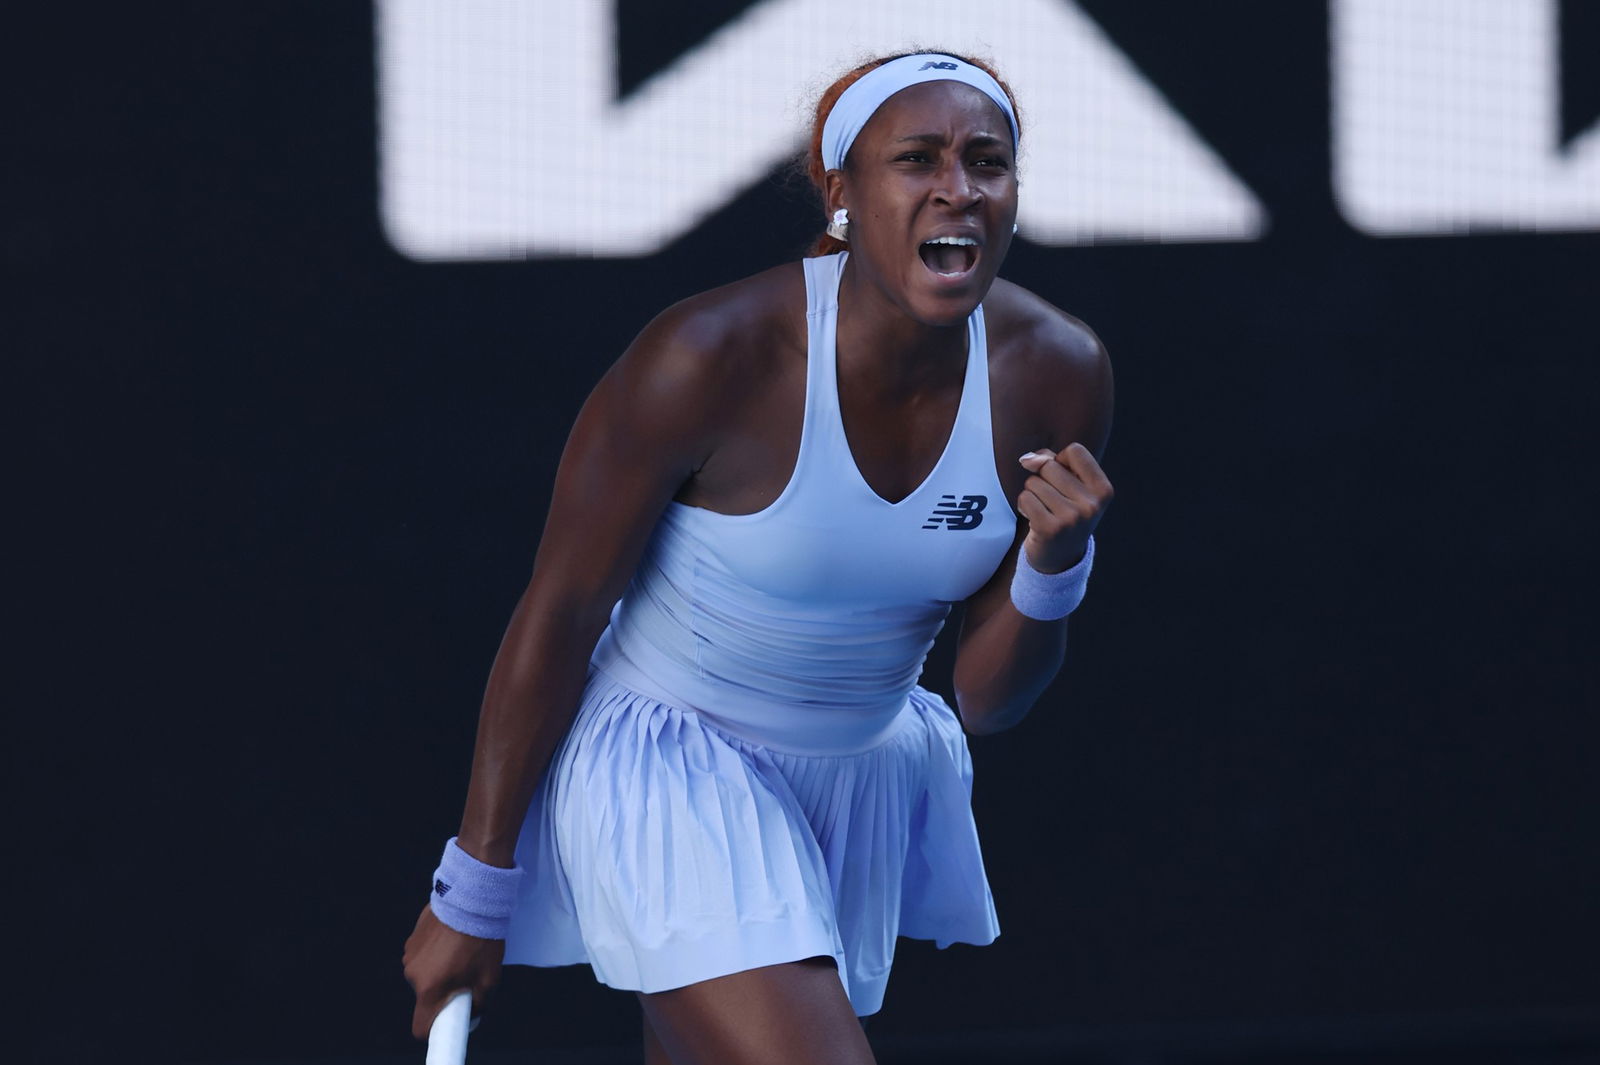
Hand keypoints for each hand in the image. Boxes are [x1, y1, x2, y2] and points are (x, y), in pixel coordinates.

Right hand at [402, 903, 504, 1039]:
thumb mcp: (489, 979)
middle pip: (425, 996)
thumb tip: (471, 1014)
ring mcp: (410, 954)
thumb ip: (478, 1005)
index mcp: (429, 989)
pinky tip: (452, 937)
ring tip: (460, 951)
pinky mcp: (412, 936)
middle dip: (442, 991)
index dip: (433, 1028)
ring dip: (438, 969)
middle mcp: (413, 974)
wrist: (472, 900)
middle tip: (464, 975)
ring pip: (424, 973)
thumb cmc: (481, 941)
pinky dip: (435, 952)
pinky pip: (422, 954)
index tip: (448, 1019)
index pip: (420, 1027)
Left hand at [1016, 443, 1112, 573]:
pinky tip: (1034, 519)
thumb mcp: (1071, 486)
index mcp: (1103, 490)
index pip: (1075, 451)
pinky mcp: (1050, 529)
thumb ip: (1052, 462)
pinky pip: (1025, 498)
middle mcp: (1091, 504)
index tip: (1061, 479)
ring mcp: (1072, 518)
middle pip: (1050, 466)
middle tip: (1052, 502)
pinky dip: (1024, 505)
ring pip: (1034, 482)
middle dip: (1043, 479)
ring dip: (1032, 494)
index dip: (1060, 460)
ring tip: (1044, 511)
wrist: (1061, 558)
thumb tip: (1028, 459)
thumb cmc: (1064, 513)